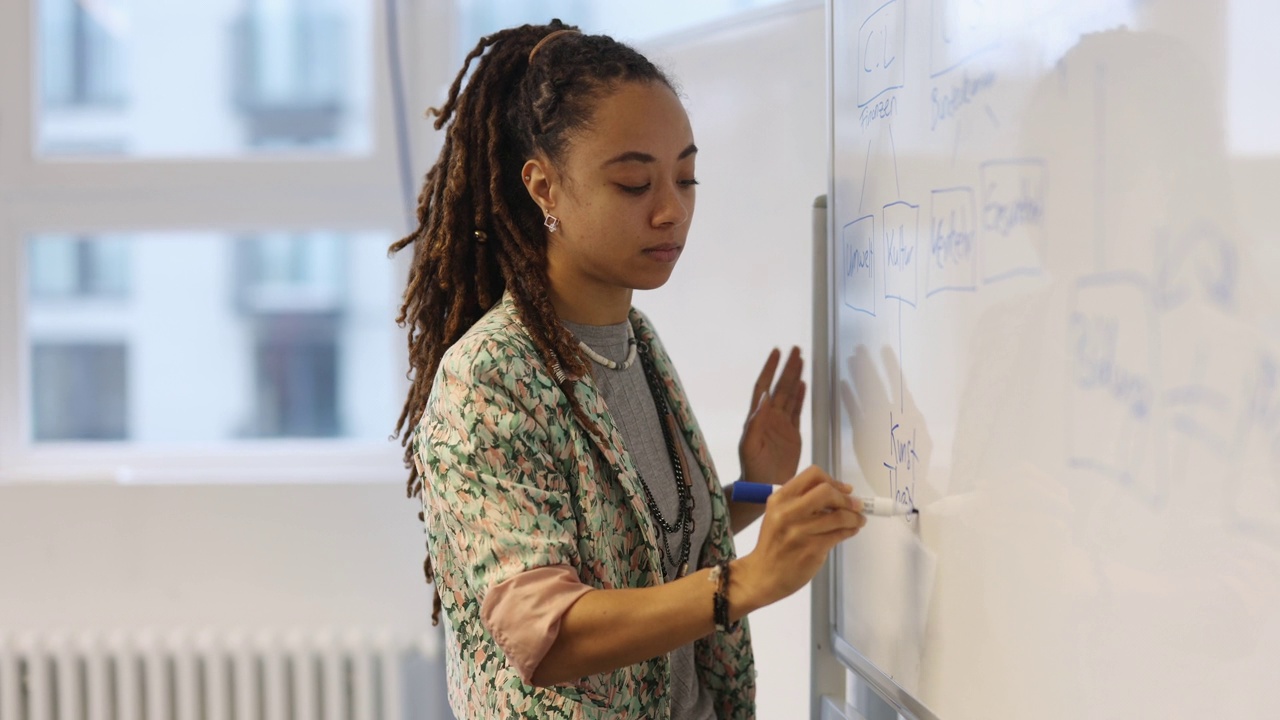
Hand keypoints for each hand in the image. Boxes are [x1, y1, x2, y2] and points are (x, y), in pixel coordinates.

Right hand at [734, 466, 865, 608]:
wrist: (762, 575)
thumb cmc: (774, 544)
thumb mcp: (778, 514)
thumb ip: (802, 501)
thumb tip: (838, 492)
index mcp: (780, 499)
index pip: (813, 475)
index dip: (834, 481)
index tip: (845, 490)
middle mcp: (787, 513)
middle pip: (827, 491)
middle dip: (846, 499)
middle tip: (856, 505)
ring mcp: (800, 532)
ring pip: (839, 516)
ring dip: (855, 517)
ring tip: (858, 520)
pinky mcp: (811, 550)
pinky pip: (839, 534)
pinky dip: (850, 530)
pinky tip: (851, 530)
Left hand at [739, 347, 805, 485]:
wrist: (763, 487)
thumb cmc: (751, 468)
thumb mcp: (749, 445)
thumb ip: (755, 422)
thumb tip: (764, 397)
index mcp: (757, 417)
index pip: (764, 387)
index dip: (769, 369)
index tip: (776, 352)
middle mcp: (769, 417)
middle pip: (780, 387)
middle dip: (787, 368)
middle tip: (795, 350)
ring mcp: (781, 424)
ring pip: (789, 395)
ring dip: (794, 378)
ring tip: (801, 360)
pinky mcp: (792, 434)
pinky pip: (797, 410)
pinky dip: (800, 397)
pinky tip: (803, 384)